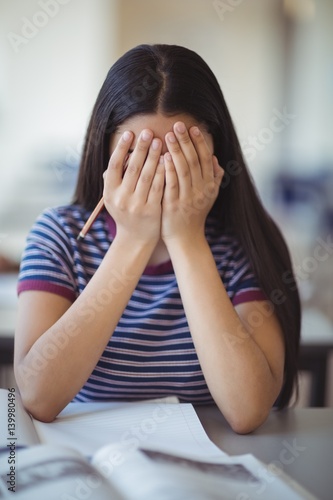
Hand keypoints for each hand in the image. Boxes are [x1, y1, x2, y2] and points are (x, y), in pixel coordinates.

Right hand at [103, 129, 164, 243]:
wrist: (136, 239)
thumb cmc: (126, 212)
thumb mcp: (114, 197)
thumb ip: (115, 177)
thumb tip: (120, 152)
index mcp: (109, 193)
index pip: (114, 166)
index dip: (121, 149)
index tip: (130, 133)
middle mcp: (121, 199)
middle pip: (132, 168)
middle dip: (141, 148)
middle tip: (148, 132)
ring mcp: (136, 205)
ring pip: (146, 176)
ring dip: (153, 157)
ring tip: (159, 141)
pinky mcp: (152, 210)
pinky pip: (158, 187)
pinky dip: (163, 172)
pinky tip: (168, 160)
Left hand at [161, 122, 223, 242]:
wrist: (186, 239)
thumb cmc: (194, 215)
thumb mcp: (209, 197)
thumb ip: (214, 179)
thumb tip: (216, 160)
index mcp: (210, 186)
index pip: (206, 159)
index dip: (200, 143)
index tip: (193, 128)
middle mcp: (201, 191)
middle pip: (195, 161)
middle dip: (186, 141)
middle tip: (178, 125)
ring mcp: (188, 198)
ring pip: (184, 170)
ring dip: (177, 151)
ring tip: (168, 136)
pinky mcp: (174, 205)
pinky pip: (172, 184)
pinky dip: (169, 170)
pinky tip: (163, 157)